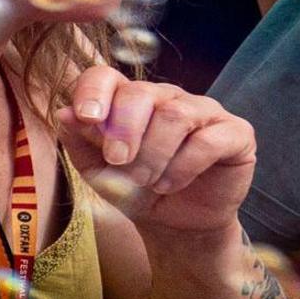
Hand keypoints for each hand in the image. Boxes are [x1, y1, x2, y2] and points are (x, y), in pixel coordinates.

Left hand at [59, 67, 256, 238]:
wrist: (176, 223)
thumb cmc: (135, 190)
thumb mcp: (98, 171)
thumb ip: (80, 141)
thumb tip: (64, 113)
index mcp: (129, 99)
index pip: (106, 75)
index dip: (93, 91)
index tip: (86, 118)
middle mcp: (167, 97)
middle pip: (141, 93)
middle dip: (124, 130)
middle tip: (118, 161)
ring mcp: (204, 111)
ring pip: (175, 115)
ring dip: (153, 154)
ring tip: (146, 181)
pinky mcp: (235, 132)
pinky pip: (207, 139)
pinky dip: (182, 167)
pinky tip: (170, 184)